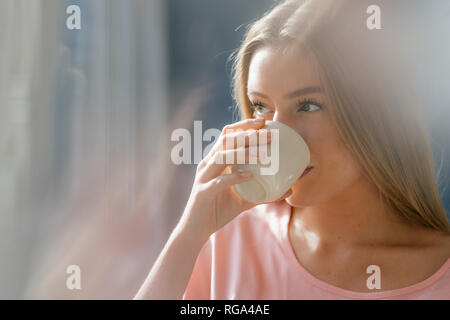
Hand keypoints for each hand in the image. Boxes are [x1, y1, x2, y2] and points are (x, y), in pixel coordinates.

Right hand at [177, 118, 291, 242]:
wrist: (196, 229)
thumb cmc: (218, 210)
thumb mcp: (243, 198)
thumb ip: (262, 192)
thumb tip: (288, 190)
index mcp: (215, 160)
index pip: (228, 134)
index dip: (244, 125)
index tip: (264, 122)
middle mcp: (208, 164)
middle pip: (227, 140)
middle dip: (248, 135)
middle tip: (269, 135)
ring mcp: (204, 177)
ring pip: (222, 156)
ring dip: (243, 153)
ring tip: (262, 155)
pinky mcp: (203, 192)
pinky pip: (219, 181)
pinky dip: (235, 177)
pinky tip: (249, 176)